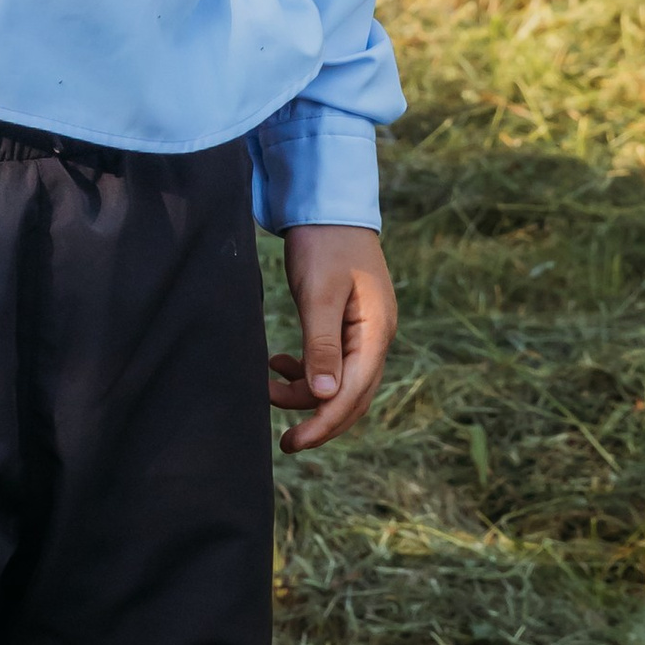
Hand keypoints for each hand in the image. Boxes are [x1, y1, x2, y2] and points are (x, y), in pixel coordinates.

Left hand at [270, 225, 395, 453]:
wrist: (328, 203)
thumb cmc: (324, 243)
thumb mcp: (319, 293)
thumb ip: (322, 344)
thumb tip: (325, 395)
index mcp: (376, 331)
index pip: (354, 392)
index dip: (324, 422)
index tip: (293, 441)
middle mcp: (376, 336)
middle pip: (353, 395)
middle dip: (318, 418)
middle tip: (284, 439)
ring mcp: (364, 331)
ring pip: (340, 381)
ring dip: (306, 392)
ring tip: (268, 384)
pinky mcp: (348, 323)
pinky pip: (332, 363)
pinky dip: (307, 371)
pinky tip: (280, 364)